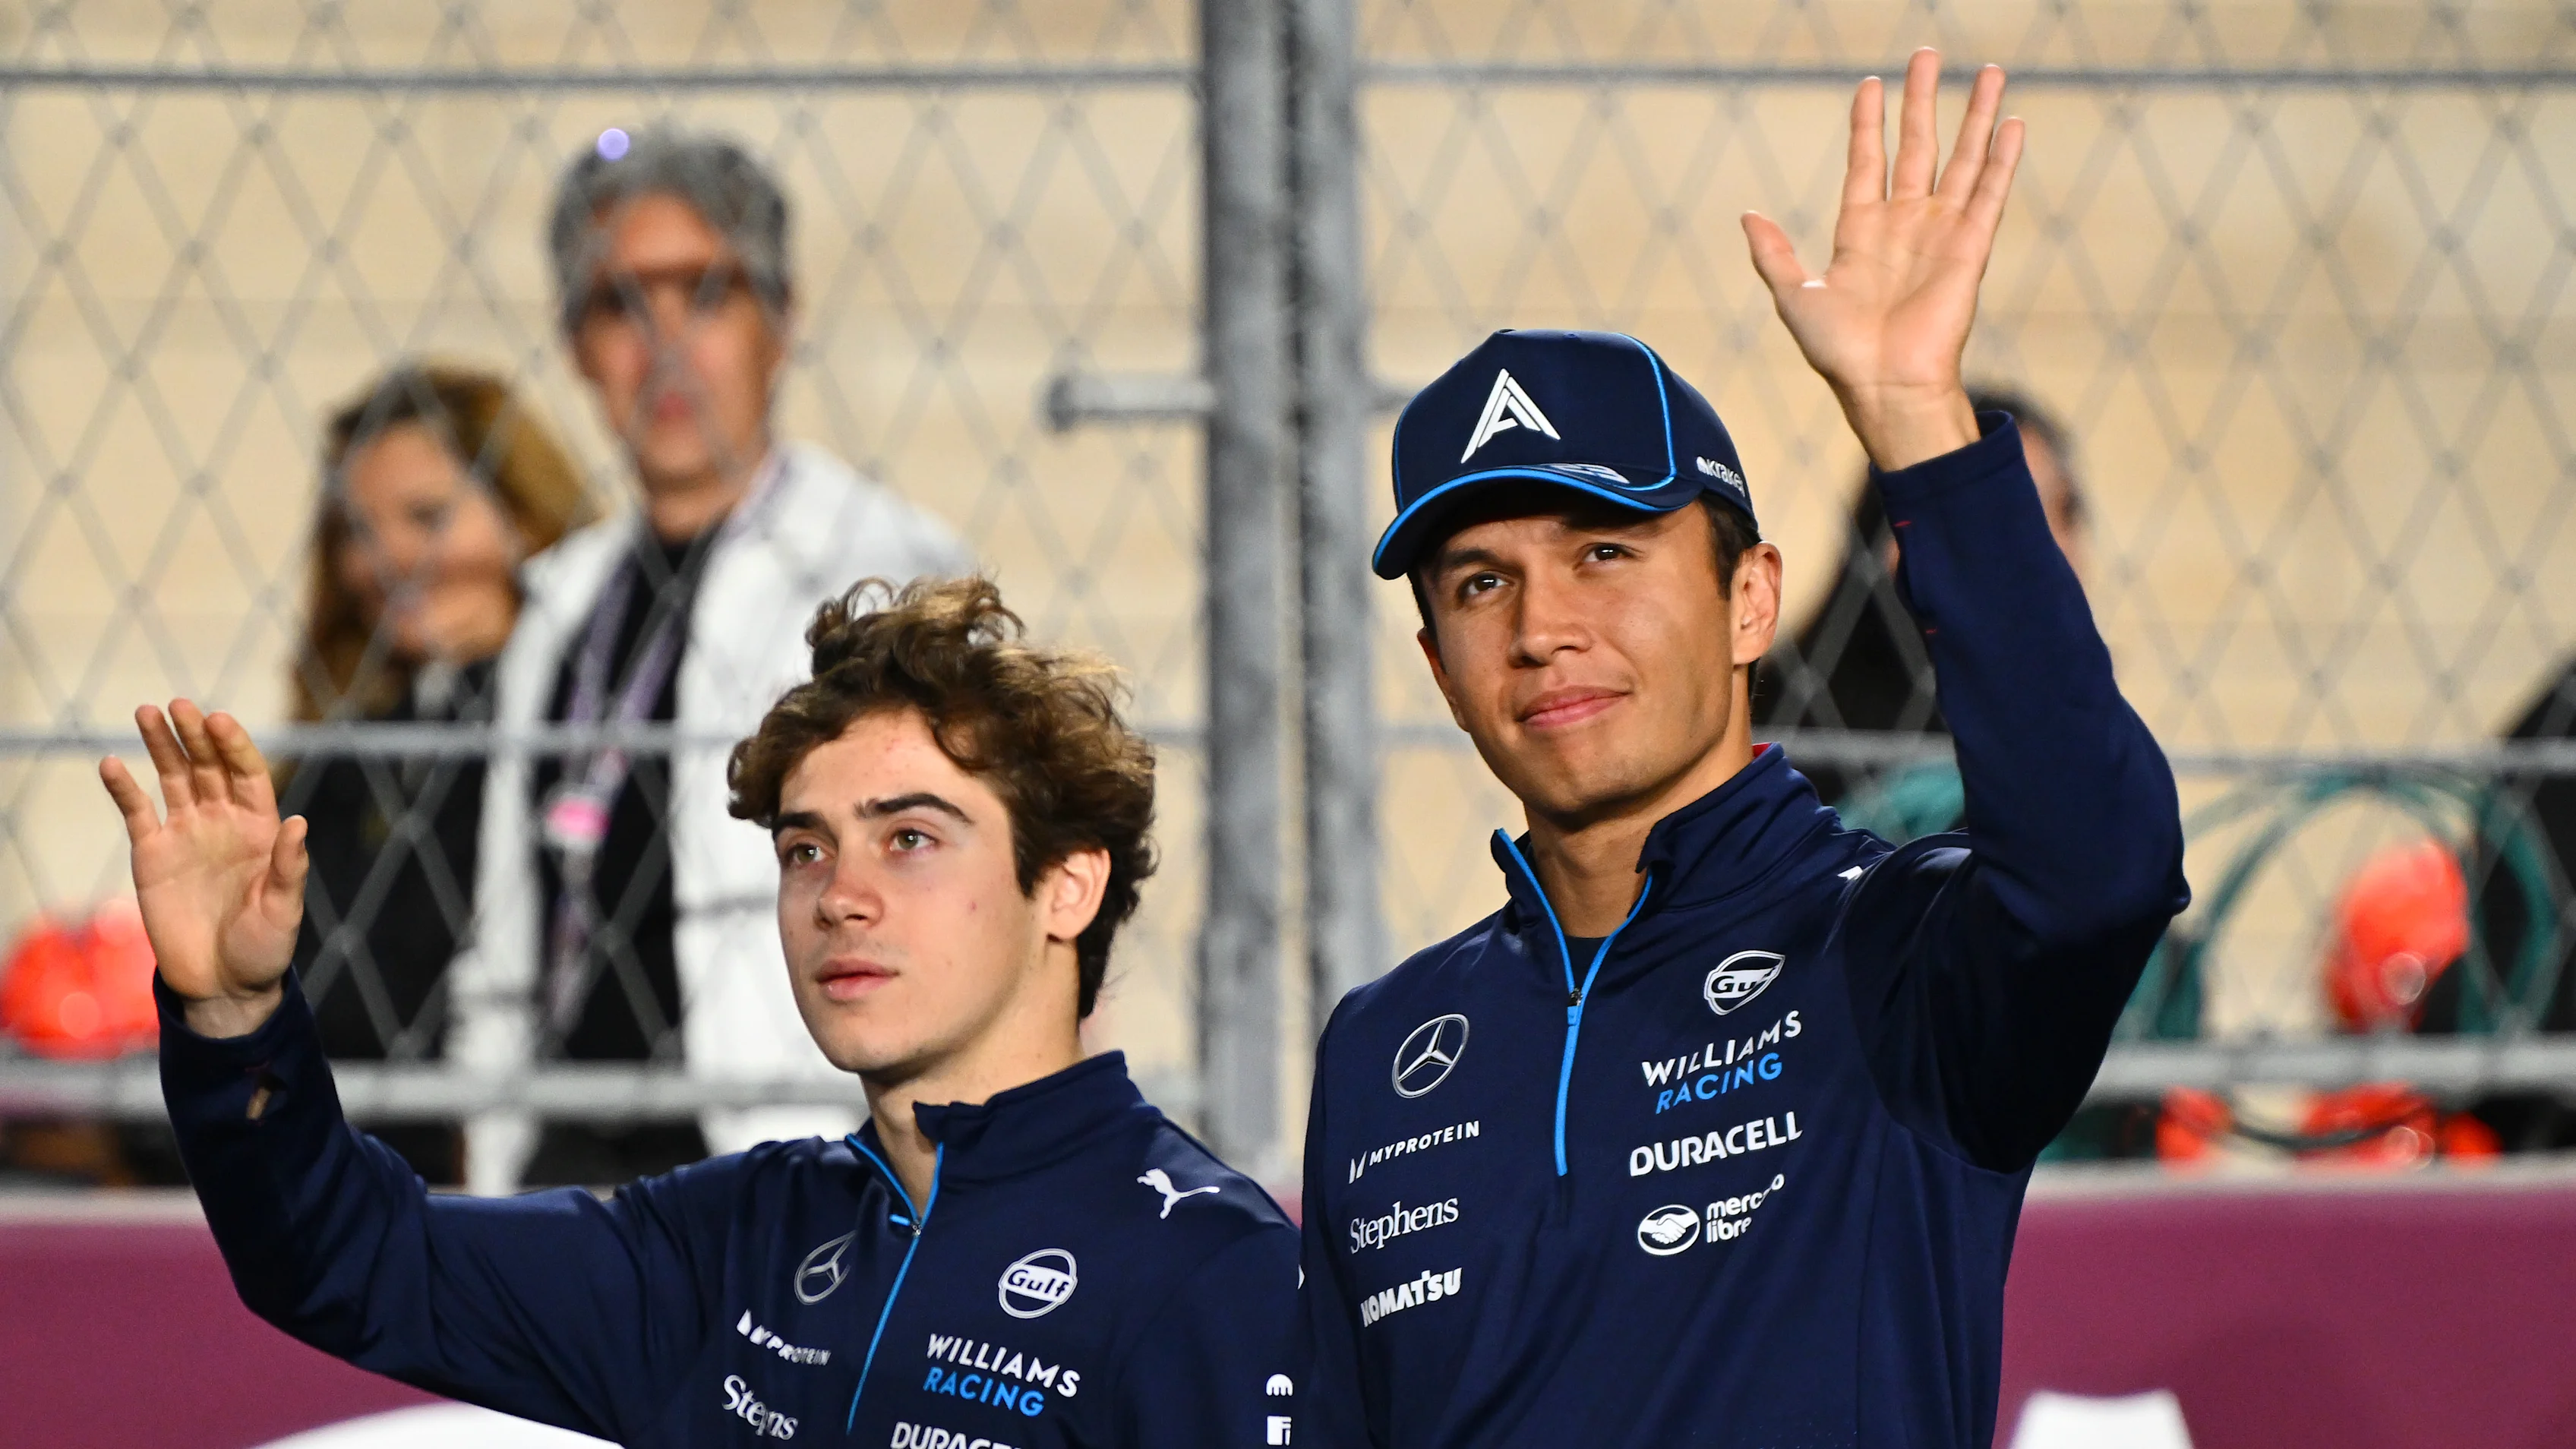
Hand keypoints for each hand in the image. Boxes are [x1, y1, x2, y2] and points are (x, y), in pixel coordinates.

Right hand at [99, 701, 308, 1038]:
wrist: (223, 984)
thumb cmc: (264, 947)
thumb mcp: (284, 909)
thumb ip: (288, 867)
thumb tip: (299, 823)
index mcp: (259, 828)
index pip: (247, 774)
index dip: (233, 746)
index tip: (218, 721)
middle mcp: (222, 822)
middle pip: (208, 767)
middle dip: (195, 735)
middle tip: (179, 705)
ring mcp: (186, 834)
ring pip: (172, 778)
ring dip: (161, 745)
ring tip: (147, 712)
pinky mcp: (152, 855)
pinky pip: (137, 812)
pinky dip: (124, 788)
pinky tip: (111, 763)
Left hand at [1742, 49, 2023, 470]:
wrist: (1884, 383)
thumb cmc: (1838, 351)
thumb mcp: (1793, 295)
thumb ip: (1772, 253)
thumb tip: (1747, 215)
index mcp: (1860, 230)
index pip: (1867, 159)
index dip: (1869, 122)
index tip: (1872, 83)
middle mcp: (1903, 223)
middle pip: (1918, 146)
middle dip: (1923, 99)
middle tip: (1928, 53)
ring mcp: (1940, 231)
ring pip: (1962, 159)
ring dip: (1975, 115)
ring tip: (1989, 71)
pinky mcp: (1970, 247)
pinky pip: (1990, 192)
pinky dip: (2002, 157)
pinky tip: (2012, 122)